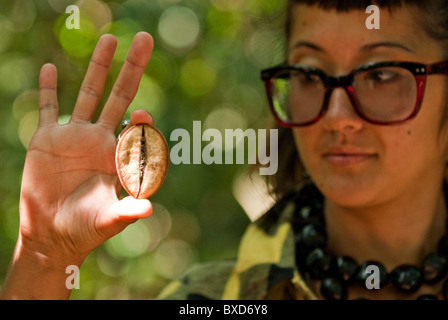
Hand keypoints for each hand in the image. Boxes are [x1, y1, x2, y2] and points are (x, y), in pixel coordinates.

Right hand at [19, 32, 154, 259]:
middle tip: (144, 40)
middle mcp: (101, 139)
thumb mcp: (109, 220)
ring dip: (98, 67)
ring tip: (109, 40)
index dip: (143, 119)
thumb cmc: (86, 228)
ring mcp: (75, 136)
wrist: (53, 233)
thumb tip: (149, 207)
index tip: (143, 113)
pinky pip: (48, 108)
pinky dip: (48, 90)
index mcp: (120, 156)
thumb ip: (128, 210)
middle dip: (132, 70)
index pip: (137, 128)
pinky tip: (51, 68)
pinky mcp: (47, 139)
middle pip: (120, 96)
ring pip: (89, 93)